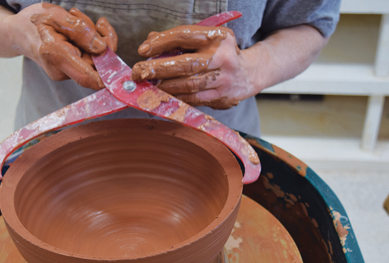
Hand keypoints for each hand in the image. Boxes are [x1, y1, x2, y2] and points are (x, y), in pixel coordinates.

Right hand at [7, 4, 116, 89]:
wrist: (17, 33)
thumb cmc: (33, 22)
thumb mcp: (55, 15)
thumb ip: (79, 30)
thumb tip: (102, 49)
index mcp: (56, 56)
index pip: (88, 76)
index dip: (108, 75)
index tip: (121, 66)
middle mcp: (61, 70)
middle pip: (97, 65)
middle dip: (103, 42)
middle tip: (98, 23)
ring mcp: (65, 73)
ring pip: (95, 60)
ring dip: (95, 39)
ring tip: (78, 21)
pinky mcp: (69, 70)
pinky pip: (89, 59)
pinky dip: (90, 43)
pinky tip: (78, 29)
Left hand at [132, 26, 257, 108]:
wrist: (249, 73)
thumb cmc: (221, 54)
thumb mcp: (205, 39)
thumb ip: (179, 39)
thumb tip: (150, 41)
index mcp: (218, 37)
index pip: (184, 36)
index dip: (161, 43)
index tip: (143, 50)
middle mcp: (223, 57)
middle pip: (186, 64)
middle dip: (159, 69)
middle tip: (139, 72)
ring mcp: (223, 79)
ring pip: (189, 85)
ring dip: (164, 87)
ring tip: (148, 86)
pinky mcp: (221, 97)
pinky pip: (194, 99)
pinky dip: (176, 98)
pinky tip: (162, 96)